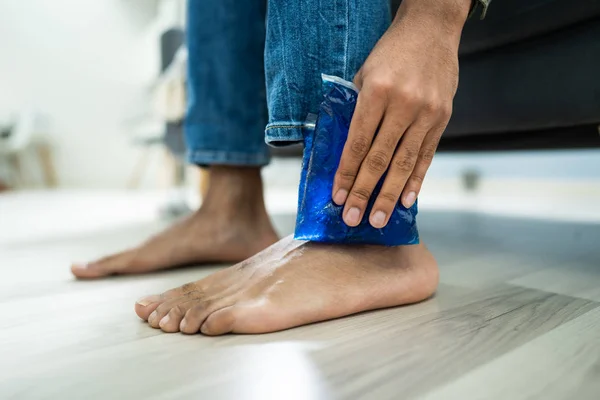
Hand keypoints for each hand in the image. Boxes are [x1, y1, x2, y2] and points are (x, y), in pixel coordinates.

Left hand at [332, 0, 469, 227]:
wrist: (432, 30)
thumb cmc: (390, 53)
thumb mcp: (364, 74)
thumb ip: (356, 110)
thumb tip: (347, 150)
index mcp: (377, 92)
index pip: (358, 143)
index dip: (347, 173)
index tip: (338, 197)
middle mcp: (403, 105)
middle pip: (380, 159)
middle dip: (364, 192)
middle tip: (353, 218)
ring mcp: (427, 113)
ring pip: (404, 163)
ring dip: (390, 195)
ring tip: (377, 219)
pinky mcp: (442, 118)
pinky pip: (427, 155)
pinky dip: (416, 180)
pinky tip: (408, 200)